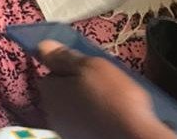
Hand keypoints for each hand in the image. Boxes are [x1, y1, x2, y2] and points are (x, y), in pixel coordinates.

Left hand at [37, 40, 176, 138]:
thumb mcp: (90, 66)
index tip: (88, 68)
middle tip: (101, 82)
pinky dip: (93, 118)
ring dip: (85, 101)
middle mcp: (51, 113)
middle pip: (60, 91)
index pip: (51, 73)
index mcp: (49, 92)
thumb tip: (42, 46)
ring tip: (109, 99)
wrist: (134, 136)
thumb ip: (63, 56)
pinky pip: (84, 122)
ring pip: (73, 107)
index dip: (68, 68)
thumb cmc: (112, 97)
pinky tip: (110, 116)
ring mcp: (66, 130)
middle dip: (76, 85)